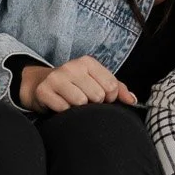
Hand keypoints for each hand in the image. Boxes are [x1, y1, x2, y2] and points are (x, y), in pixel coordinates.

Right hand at [20, 56, 137, 112]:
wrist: (42, 84)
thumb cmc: (75, 84)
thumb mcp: (97, 81)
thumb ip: (118, 89)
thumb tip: (132, 100)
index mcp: (87, 62)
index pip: (111, 86)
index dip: (109, 98)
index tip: (102, 98)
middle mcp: (72, 66)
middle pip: (97, 95)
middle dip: (93, 103)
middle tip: (85, 100)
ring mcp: (56, 77)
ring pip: (80, 102)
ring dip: (78, 108)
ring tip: (73, 102)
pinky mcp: (44, 91)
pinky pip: (63, 108)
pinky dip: (64, 112)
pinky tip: (61, 105)